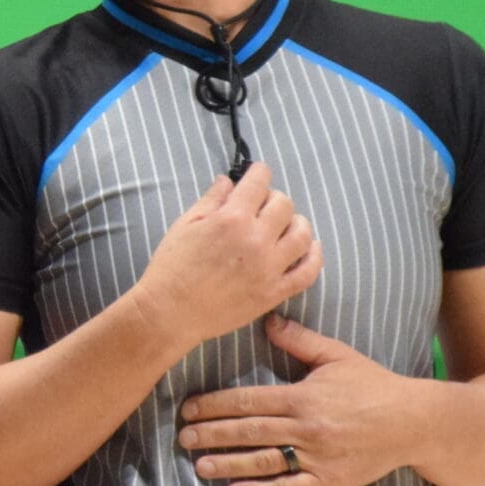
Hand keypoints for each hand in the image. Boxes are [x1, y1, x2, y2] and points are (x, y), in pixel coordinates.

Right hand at [128, 162, 321, 355]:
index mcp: (232, 218)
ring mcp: (269, 267)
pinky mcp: (274, 292)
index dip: (259, 173)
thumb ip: (211, 200)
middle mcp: (256, 239)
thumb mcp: (185, 225)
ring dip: (296, 223)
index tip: (257, 174)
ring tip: (285, 226)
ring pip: (302, 234)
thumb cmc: (172, 268)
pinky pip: (308, 272)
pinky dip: (314, 257)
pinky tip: (310, 248)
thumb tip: (228, 181)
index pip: (259, 182)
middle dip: (273, 199)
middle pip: (284, 204)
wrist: (170, 313)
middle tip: (262, 207)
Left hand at [175, 314, 423, 485]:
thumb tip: (268, 321)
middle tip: (182, 438)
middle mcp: (305, 428)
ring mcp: (316, 457)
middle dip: (212, 434)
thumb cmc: (373, 385)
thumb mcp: (337, 356)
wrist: (412, 422)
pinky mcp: (327, 480)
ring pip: (263, 462)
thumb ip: (299, 341)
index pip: (248, 401)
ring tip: (199, 466)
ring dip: (228, 464)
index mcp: (302, 397)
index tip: (189, 408)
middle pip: (249, 431)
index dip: (215, 405)